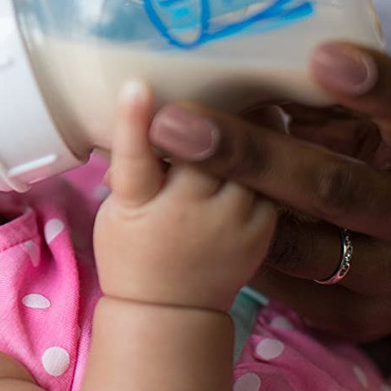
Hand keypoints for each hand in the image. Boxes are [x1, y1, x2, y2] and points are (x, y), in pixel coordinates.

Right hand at [96, 81, 276, 312]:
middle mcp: (187, 213)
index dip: (135, 122)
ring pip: (250, 158)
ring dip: (254, 128)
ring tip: (259, 106)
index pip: (136, 159)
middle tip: (230, 79)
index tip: (137, 87)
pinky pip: (273, 180)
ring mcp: (230, 223)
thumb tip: (147, 105)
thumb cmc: (132, 250)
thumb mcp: (117, 206)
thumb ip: (134, 161)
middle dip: (217, 112)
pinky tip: (273, 140)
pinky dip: (272, 157)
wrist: (170, 311)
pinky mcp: (264, 230)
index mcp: (139, 205)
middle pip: (207, 148)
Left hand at [146, 42, 390, 346]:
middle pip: (334, 186)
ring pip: (308, 245)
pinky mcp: (358, 314)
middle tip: (176, 123)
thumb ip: (322, 104)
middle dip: (250, 154)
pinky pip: (289, 285)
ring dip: (231, 209)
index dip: (373, 85)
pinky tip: (186, 223)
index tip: (320, 56)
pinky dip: (238, 255)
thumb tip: (238, 58)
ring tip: (165, 167)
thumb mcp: (367, 133)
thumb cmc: (371, 170)